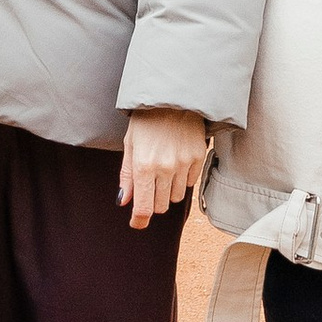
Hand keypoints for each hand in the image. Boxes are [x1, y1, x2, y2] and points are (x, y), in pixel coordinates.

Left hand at [119, 106, 206, 229]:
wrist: (172, 98)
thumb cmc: (146, 121)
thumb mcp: (130, 145)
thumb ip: (127, 176)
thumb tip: (123, 201)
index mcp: (143, 165)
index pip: (143, 208)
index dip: (139, 220)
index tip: (137, 223)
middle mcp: (164, 167)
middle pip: (161, 206)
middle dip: (153, 201)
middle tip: (149, 186)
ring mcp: (183, 163)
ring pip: (176, 198)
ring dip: (168, 191)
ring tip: (163, 170)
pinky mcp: (198, 157)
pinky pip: (190, 184)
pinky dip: (182, 179)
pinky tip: (176, 162)